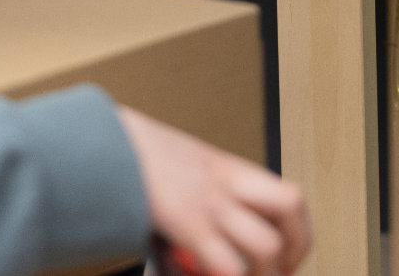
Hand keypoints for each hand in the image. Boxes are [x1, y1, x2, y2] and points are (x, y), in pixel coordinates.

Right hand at [118, 107, 309, 275]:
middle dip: (295, 249)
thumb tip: (190, 228)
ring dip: (261, 273)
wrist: (100, 136)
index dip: (298, 232)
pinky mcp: (187, 222)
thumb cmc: (128, 150)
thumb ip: (195, 189)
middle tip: (278, 270)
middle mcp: (224, 182)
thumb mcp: (175, 163)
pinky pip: (228, 263)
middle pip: (292, 208)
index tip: (287, 256)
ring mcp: (209, 202)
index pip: (287, 194)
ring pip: (267, 244)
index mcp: (224, 167)